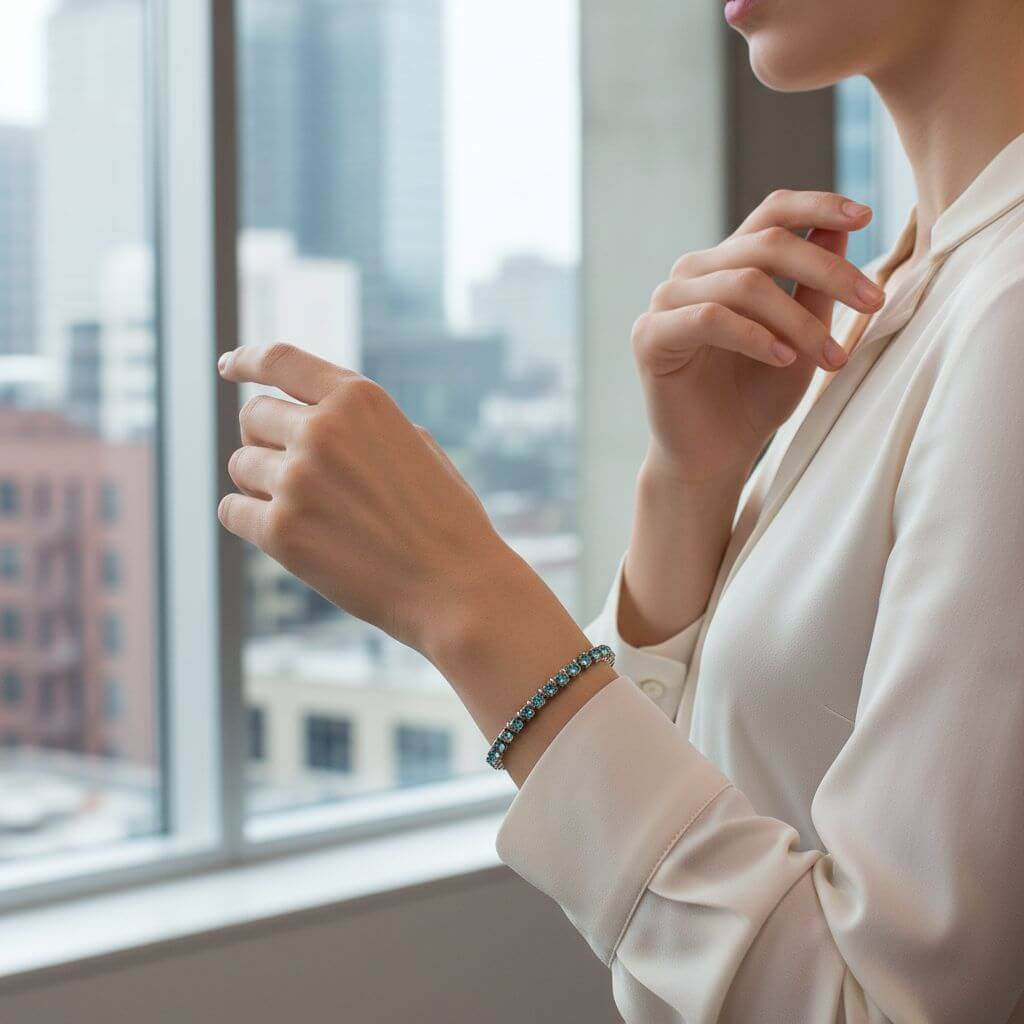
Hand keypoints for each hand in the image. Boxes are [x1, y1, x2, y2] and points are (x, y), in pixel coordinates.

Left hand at [216, 343, 513, 657]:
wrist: (456, 586)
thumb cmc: (444, 519)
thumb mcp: (414, 443)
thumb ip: (359, 422)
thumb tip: (306, 416)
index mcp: (359, 400)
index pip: (280, 360)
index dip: (245, 360)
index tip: (227, 367)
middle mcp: (323, 430)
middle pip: (253, 416)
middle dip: (266, 440)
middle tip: (295, 472)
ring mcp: (298, 480)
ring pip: (240, 465)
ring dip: (260, 484)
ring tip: (306, 510)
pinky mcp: (282, 532)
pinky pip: (232, 510)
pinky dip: (249, 519)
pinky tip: (285, 534)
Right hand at [631, 189, 884, 486]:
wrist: (714, 455)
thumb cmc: (756, 398)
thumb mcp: (802, 337)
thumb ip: (815, 287)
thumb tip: (843, 226)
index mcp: (728, 264)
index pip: (771, 212)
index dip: (816, 205)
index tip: (866, 215)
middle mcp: (694, 273)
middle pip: (766, 243)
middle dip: (828, 270)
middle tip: (873, 302)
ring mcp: (668, 301)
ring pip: (744, 283)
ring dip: (797, 320)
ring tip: (832, 357)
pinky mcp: (651, 336)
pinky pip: (709, 318)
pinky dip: (754, 337)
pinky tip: (784, 359)